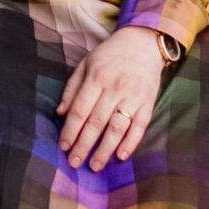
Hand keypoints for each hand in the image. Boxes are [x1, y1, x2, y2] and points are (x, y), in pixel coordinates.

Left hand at [57, 26, 165, 173]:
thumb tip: (60, 113)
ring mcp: (133, 95)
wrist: (143, 43)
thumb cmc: (110, 55)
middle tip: (75, 163)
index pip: (80, 109)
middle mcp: (115, 87)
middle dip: (84, 145)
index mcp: (97, 76)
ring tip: (95, 165)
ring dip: (105, 150)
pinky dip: (130, 143)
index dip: (70, 130)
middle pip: (96, 122)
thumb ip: (72, 88)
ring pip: (117, 128)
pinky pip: (140, 126)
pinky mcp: (149, 102)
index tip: (63, 146)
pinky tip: (120, 156)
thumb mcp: (86, 63)